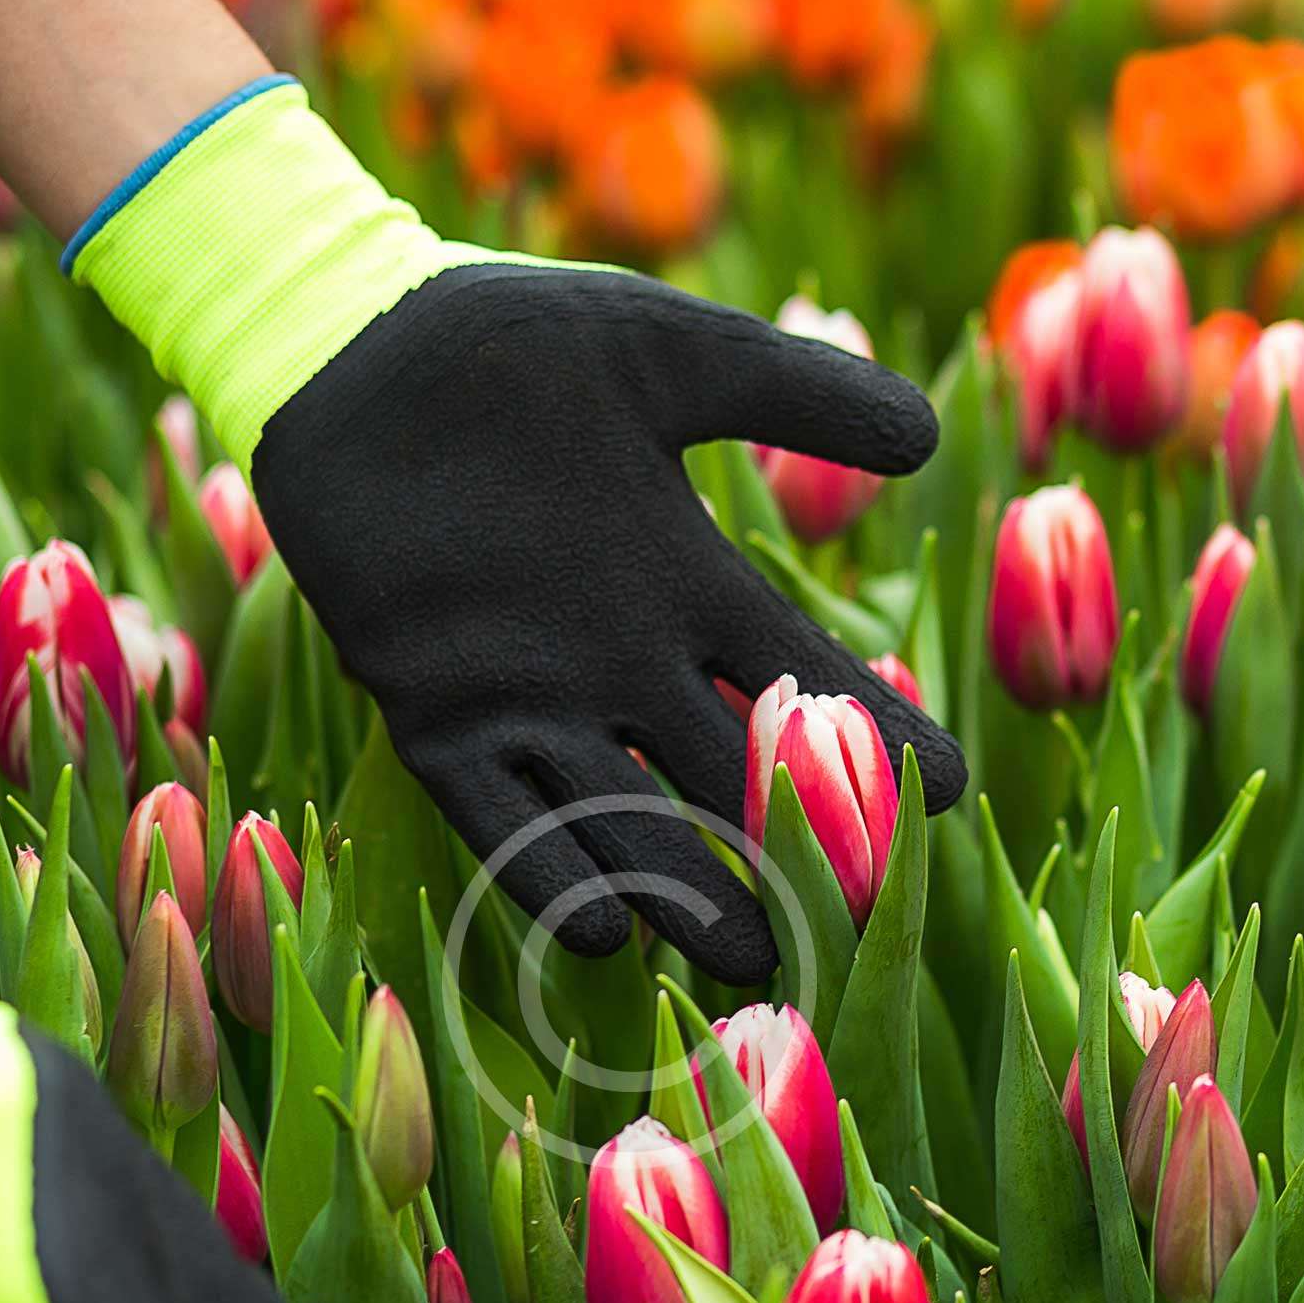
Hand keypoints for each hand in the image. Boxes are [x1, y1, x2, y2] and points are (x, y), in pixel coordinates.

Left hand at [252, 264, 965, 984]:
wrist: (353, 350)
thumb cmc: (512, 344)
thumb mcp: (667, 356)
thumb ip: (789, 393)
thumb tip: (924, 436)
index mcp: (682, 581)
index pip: (800, 673)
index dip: (875, 734)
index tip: (950, 795)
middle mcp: (617, 659)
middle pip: (720, 773)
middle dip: (786, 850)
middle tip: (853, 922)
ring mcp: (526, 694)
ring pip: (619, 813)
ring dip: (679, 887)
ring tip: (747, 958)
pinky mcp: (434, 713)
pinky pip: (495, 812)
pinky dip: (544, 871)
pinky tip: (600, 933)